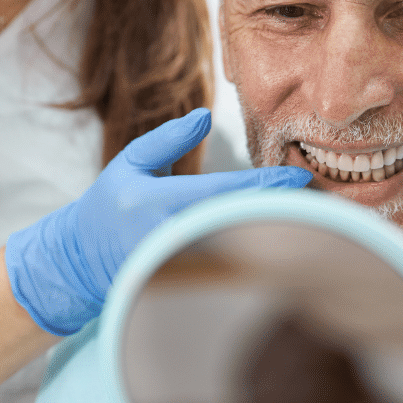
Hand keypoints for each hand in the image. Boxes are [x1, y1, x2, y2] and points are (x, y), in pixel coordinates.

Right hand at [5, 108, 310, 335]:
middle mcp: (172, 237)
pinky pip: (228, 267)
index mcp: (158, 202)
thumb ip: (168, 139)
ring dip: (274, 235)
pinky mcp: (184, 286)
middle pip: (241, 224)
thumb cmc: (107, 206)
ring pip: (239, 249)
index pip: (225, 193)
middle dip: (282, 213)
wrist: (80, 262)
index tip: (302, 178)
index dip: (267, 186)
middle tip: (323, 201)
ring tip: (312, 220)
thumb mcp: (129, 163)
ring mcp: (179, 267)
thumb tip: (206, 115)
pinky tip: (281, 244)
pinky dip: (256, 254)